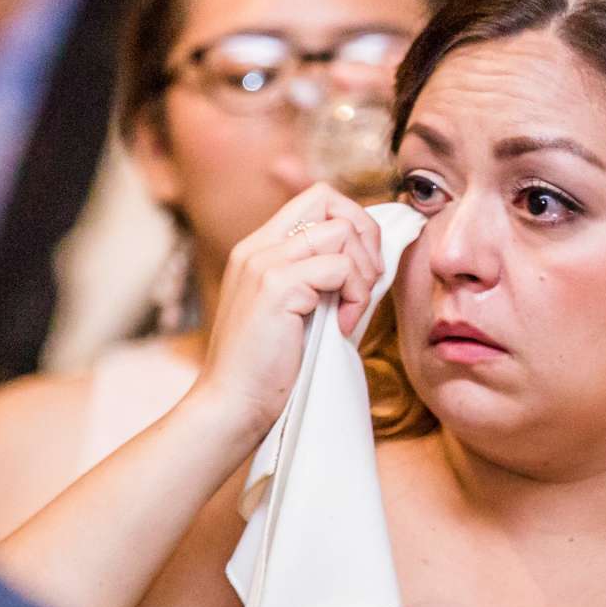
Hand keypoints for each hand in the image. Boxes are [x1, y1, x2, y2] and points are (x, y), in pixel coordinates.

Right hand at [187, 185, 383, 445]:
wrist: (231, 406)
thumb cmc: (268, 369)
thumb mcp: (296, 311)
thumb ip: (321, 280)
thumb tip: (374, 263)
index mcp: (259, 249)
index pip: (317, 200)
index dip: (353, 224)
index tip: (361, 271)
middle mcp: (257, 247)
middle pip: (330, 199)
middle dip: (366, 237)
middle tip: (366, 285)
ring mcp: (264, 264)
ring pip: (341, 231)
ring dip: (363, 271)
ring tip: (352, 309)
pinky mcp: (275, 287)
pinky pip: (340, 267)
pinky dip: (355, 296)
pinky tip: (342, 327)